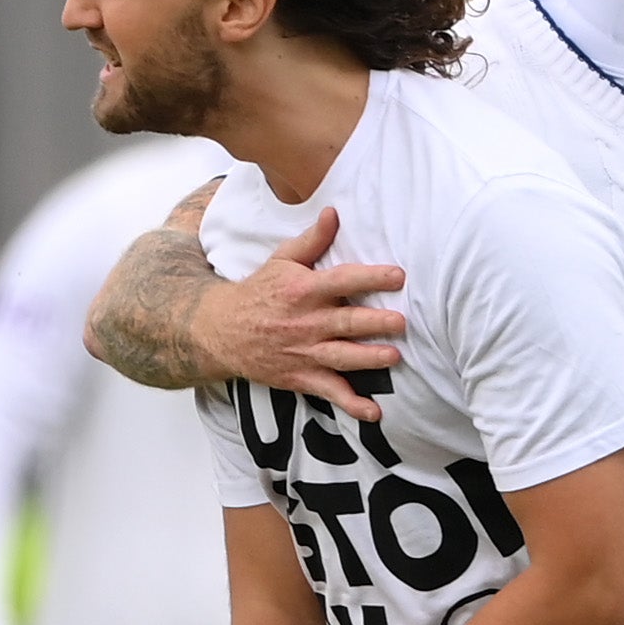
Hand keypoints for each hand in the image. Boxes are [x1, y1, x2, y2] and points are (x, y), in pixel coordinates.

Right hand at [184, 203, 406, 413]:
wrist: (221, 331)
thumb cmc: (259, 292)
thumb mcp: (281, 260)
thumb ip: (312, 240)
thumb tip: (334, 212)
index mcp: (303, 290)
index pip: (342, 281)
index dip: (370, 278)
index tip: (398, 275)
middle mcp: (305, 322)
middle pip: (345, 322)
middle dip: (375, 323)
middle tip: (401, 322)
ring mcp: (303, 352)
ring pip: (341, 357)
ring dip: (368, 359)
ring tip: (393, 357)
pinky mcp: (301, 377)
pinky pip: (329, 392)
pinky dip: (351, 404)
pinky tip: (374, 412)